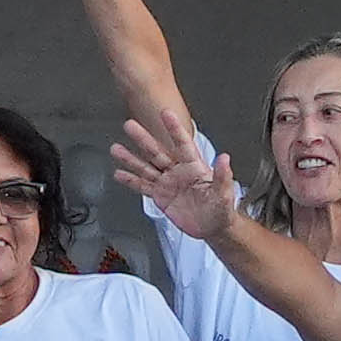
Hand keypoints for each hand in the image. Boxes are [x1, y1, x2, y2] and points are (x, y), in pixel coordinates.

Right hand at [109, 116, 234, 241]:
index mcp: (194, 166)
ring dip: (130, 159)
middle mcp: (178, 171)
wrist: (212, 227)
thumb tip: (225, 159)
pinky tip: (119, 174)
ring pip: (146, 167)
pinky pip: (143, 186)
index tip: (166, 113)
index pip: (183, 143)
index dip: (174, 128)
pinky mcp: (160, 196)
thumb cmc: (221, 209)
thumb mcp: (225, 193)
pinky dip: (131, 181)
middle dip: (143, 139)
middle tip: (130, 125)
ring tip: (116, 149)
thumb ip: (222, 175)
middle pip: (157, 152)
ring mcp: (167, 183)